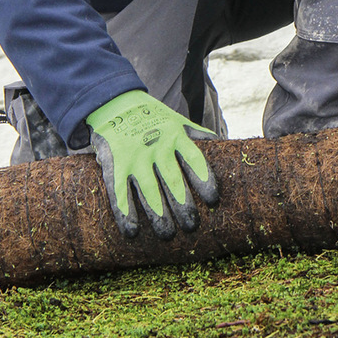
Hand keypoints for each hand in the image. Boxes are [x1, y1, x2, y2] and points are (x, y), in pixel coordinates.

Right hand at [87, 91, 218, 239]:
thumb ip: (197, 136)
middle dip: (184, 206)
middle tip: (192, 225)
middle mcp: (156, 147)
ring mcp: (135, 157)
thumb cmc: (152, 118)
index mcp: (175, 137)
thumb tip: (222, 147)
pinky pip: (120, 192)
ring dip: (159, 215)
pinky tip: (132, 231)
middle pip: (173, 181)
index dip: (205, 181)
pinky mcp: (115, 165)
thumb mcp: (177, 121)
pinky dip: (125, 213)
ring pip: (149, 191)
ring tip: (167, 235)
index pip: (194, 160)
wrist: (114, 102)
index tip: (213, 200)